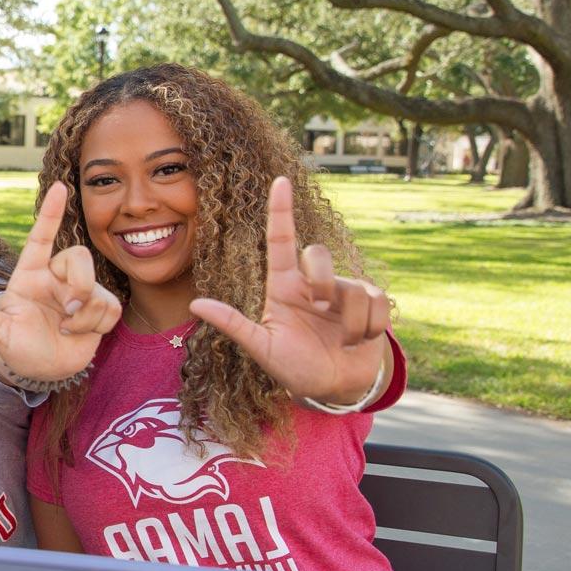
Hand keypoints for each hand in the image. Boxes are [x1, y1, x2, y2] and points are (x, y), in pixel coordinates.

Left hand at [0, 181, 119, 382]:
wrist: (40, 370)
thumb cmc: (16, 346)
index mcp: (31, 274)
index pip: (41, 237)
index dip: (50, 212)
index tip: (58, 187)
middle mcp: (57, 277)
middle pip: (79, 256)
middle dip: (80, 284)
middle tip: (67, 311)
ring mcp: (80, 291)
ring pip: (97, 289)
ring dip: (84, 316)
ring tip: (66, 328)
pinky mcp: (100, 307)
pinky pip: (111, 307)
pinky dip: (97, 324)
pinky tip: (81, 331)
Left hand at [189, 177, 389, 403]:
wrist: (334, 389)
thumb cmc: (294, 367)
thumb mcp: (262, 348)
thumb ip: (234, 325)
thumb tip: (195, 305)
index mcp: (284, 286)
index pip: (281, 240)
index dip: (280, 210)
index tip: (279, 181)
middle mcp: (313, 283)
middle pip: (318, 255)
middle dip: (322, 281)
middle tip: (321, 311)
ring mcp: (345, 291)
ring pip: (351, 287)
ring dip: (347, 322)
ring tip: (341, 341)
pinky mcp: (372, 302)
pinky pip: (375, 303)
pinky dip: (368, 328)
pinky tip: (360, 341)